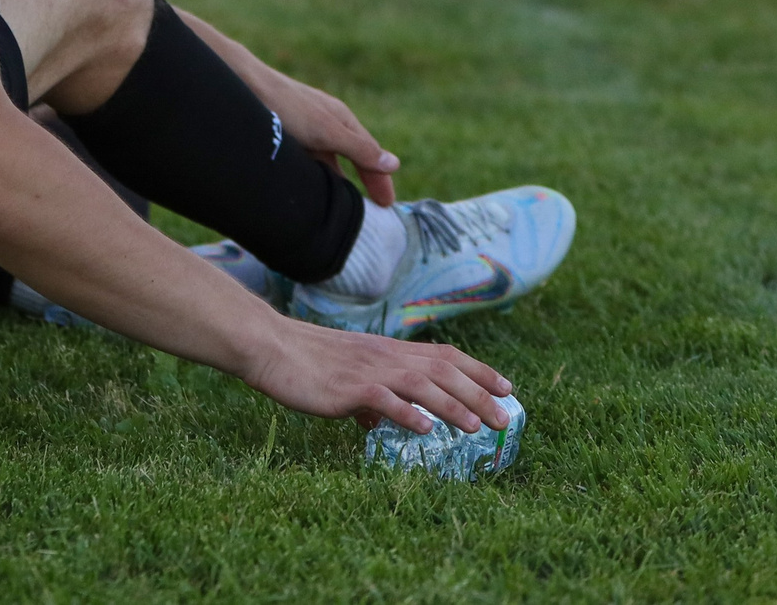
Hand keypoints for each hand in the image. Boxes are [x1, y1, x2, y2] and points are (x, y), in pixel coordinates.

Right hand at [245, 316, 513, 434]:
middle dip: (477, 393)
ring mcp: (368, 371)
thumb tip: (375, 419)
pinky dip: (407, 414)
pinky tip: (425, 430)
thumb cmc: (304, 363)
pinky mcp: (348, 388)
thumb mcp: (345, 375)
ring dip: (453, 405)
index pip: (443, 356)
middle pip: (443, 371)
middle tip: (504, 417)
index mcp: (388, 352)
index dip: (478, 370)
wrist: (270, 347)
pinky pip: (384, 400)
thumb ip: (366, 396)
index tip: (506, 387)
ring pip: (422, 384)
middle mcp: (386, 357)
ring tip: (477, 426)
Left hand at [260, 71, 398, 204]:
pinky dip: (316, 175)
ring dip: (339, 181)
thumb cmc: (286, 106)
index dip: (381, 178)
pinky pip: (308, 160)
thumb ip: (358, 149)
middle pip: (352, 157)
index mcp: (342, 119)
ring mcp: (306, 129)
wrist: (242, 85)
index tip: (388, 204)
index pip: (370, 153)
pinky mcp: (286, 135)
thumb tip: (394, 164)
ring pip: (328, 159)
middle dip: (365, 180)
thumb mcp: (326, 132)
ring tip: (345, 206)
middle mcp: (326, 123)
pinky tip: (311, 189)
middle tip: (375, 208)